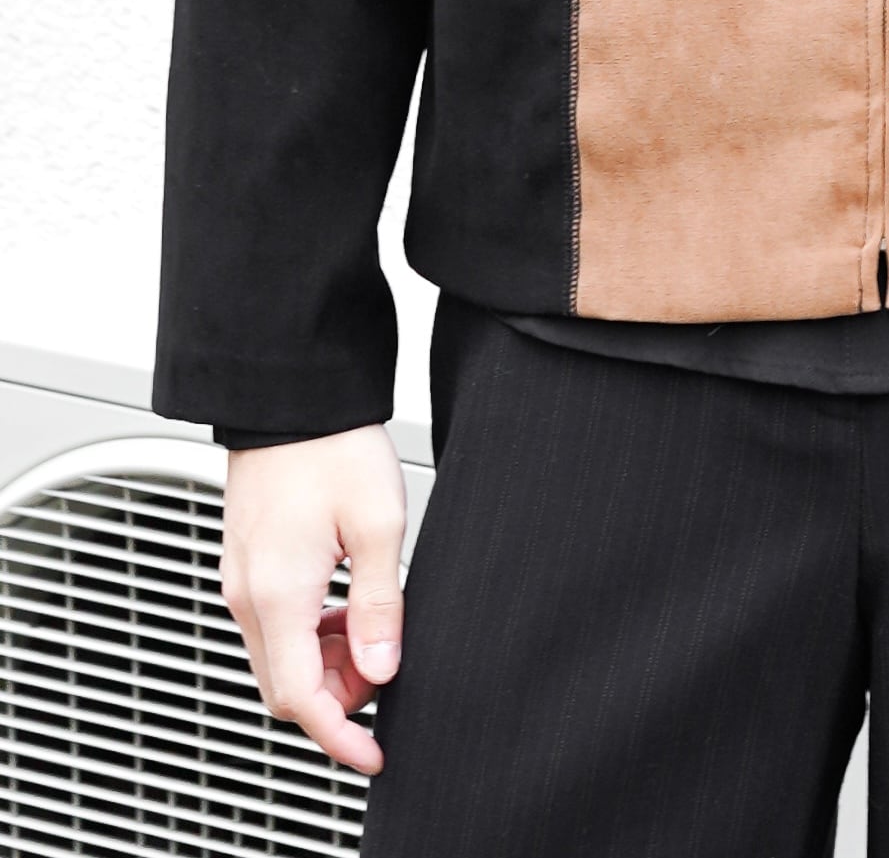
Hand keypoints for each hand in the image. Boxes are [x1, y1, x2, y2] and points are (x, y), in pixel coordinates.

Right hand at [219, 424, 406, 773]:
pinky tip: (346, 607)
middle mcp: (247, 595)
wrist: (294, 394)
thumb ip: (378, 606)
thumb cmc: (334, 445)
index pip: (301, 699)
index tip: (374, 753)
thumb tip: (382, 671)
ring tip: (374, 632)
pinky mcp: (247, 562)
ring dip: (325, 666)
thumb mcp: (378, 524)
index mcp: (278, 593)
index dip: (340, 736)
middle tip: (387, 671)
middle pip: (284, 688)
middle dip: (336, 700)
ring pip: (278, 658)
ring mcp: (241, 579)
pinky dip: (310, 636)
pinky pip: (272, 625)